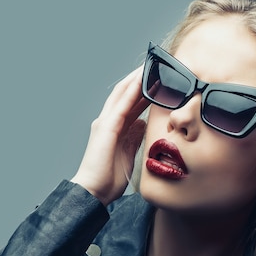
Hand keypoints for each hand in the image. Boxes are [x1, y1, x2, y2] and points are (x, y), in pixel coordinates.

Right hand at [71, 66, 149, 205]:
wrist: (94, 191)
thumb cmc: (109, 176)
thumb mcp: (129, 153)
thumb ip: (135, 137)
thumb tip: (144, 124)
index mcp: (115, 127)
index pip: (132, 101)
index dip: (145, 88)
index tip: (161, 78)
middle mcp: (109, 120)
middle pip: (126, 92)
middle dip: (141, 78)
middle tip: (158, 65)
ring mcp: (106, 122)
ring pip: (123, 93)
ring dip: (137, 78)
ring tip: (152, 65)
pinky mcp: (106, 128)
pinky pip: (121, 105)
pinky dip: (131, 92)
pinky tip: (141, 81)